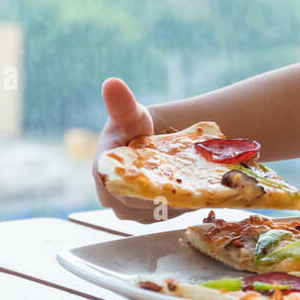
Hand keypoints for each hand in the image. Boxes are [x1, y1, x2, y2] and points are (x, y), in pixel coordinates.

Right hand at [91, 77, 191, 222]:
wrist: (149, 140)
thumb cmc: (134, 125)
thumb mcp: (130, 113)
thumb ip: (121, 102)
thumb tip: (111, 83)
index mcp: (102, 174)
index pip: (122, 188)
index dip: (147, 186)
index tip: (171, 177)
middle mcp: (111, 198)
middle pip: (141, 204)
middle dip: (167, 194)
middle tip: (192, 181)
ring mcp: (129, 210)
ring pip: (156, 212)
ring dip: (178, 201)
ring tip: (198, 185)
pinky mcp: (146, 216)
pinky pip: (165, 215)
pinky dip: (182, 206)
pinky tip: (198, 193)